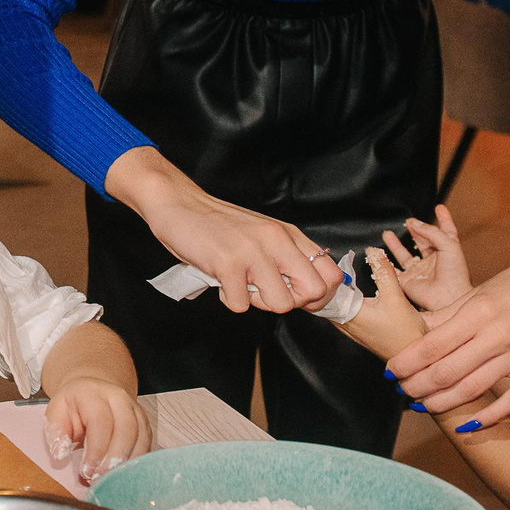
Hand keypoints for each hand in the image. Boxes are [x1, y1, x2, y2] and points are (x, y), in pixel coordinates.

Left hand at [45, 375, 149, 483]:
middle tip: (99, 479)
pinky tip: (123, 475)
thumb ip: (56, 432)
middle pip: (126, 430)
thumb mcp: (56, 413)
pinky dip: (136, 463)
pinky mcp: (144, 424)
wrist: (91, 392)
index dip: (96, 450)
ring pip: (141, 438)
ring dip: (126, 463)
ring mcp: (135, 411)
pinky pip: (146, 445)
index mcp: (94, 394)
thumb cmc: (73, 406)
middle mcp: (120, 399)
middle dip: (114, 459)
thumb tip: (60, 455)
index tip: (87, 472)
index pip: (100, 422)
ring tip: (110, 481)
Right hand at [106, 148, 334, 313]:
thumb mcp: (262, 233)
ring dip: (259, 303)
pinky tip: (221, 281)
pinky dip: (229, 299)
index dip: (319, 295)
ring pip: (281, 303)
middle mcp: (276, 240)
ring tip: (241, 286)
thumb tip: (305, 289)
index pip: (330, 273)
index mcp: (288, 234)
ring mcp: (253, 252)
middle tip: (267, 292)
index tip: (296, 294)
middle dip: (292, 302)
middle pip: (313, 291)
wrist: (180, 205)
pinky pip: (241, 304)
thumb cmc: (218, 225)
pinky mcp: (228, 263)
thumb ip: (285, 255)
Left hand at [334, 248, 429, 361]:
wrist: (413, 355)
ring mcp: (350, 330)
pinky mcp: (357, 333)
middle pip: (326, 300)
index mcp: (348, 314)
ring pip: (334, 307)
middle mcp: (344, 324)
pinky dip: (342, 302)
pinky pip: (342, 314)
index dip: (323, 278)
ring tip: (334, 278)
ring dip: (333, 294)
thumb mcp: (396, 296)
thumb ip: (384, 272)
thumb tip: (373, 252)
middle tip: (325, 267)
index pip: (325, 294)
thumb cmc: (405, 332)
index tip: (324, 265)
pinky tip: (349, 295)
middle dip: (326, 285)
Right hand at [381, 204, 472, 311]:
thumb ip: (431, 232)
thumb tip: (415, 223)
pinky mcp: (407, 281)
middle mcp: (433, 260)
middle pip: (422, 241)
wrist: (448, 299)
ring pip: (404, 254)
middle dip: (416, 230)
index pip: (445, 231)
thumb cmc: (455, 275)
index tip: (439, 208)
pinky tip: (377, 253)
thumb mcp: (449, 245)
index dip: (443, 219)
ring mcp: (419, 270)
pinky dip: (384, 262)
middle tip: (408, 221)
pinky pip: (393, 270)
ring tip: (387, 234)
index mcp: (447, 250)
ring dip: (396, 244)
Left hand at [385, 224, 509, 423]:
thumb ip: (446, 315)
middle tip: (402, 391)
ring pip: (472, 388)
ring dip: (442, 402)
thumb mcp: (478, 293)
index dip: (406, 363)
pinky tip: (467, 423)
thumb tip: (412, 332)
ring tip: (423, 406)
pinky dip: (487, 416)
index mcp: (478, 312)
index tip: (390, 372)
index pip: (432, 345)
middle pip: (447, 371)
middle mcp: (498, 334)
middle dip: (417, 386)